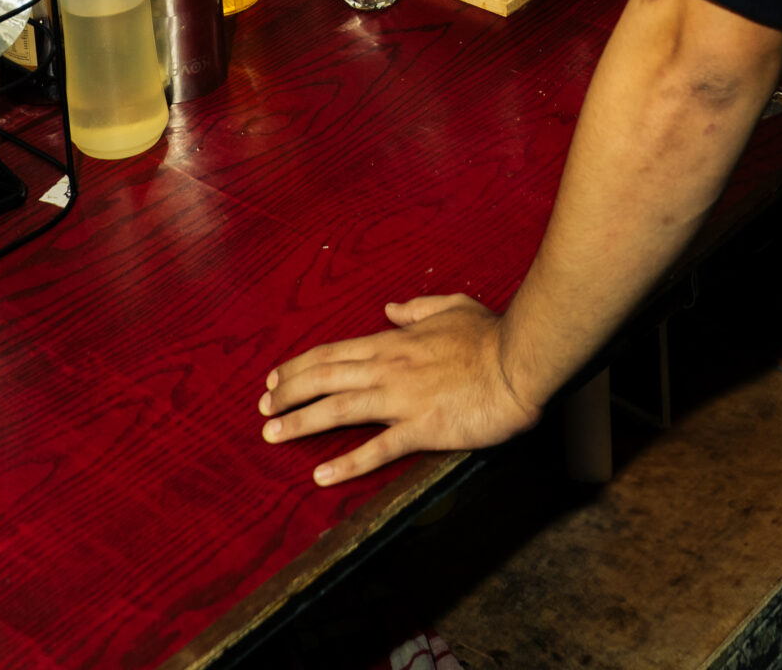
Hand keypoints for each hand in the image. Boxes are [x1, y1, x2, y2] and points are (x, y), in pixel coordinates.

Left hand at [259, 295, 539, 487]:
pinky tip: (321, 475)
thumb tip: (390, 308)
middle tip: (262, 407)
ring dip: (300, 422)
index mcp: (394, 341)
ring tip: (271, 434)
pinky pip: (376, 448)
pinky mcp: (421, 428)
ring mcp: (402, 399)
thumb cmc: (491, 335)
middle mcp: (388, 368)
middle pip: (325, 377)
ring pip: (338, 408)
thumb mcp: (452, 306)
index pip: (333, 352)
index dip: (300, 365)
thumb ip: (417, 307)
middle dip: (287, 392)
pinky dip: (346, 463)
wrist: (519, 363)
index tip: (275, 377)